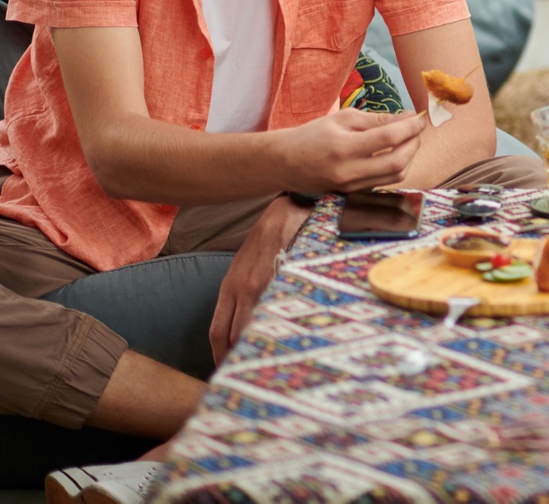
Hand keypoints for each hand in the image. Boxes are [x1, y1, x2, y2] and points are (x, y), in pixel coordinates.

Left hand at [209, 196, 309, 363]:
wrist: (291, 209)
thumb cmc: (273, 236)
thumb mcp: (250, 263)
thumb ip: (247, 290)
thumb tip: (253, 320)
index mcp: (230, 287)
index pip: (218, 333)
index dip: (221, 356)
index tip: (229, 371)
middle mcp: (241, 290)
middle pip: (232, 338)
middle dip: (238, 360)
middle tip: (248, 377)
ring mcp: (261, 287)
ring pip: (253, 330)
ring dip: (258, 349)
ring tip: (268, 365)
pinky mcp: (282, 281)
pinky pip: (276, 315)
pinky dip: (278, 332)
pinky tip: (289, 342)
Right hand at [280, 108, 426, 193]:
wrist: (284, 163)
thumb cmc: (313, 135)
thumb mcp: (343, 118)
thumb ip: (377, 119)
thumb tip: (408, 117)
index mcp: (343, 147)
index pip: (389, 138)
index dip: (410, 127)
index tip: (418, 118)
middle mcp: (348, 171)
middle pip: (398, 162)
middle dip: (414, 143)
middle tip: (416, 129)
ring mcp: (351, 186)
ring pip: (396, 176)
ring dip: (410, 157)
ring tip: (408, 141)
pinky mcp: (353, 194)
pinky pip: (385, 182)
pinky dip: (397, 167)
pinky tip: (396, 154)